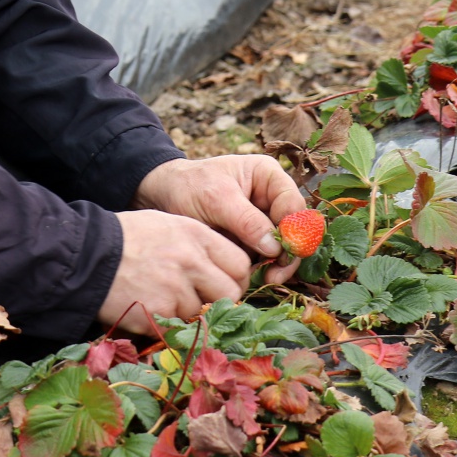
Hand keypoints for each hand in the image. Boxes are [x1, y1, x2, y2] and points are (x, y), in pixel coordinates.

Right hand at [98, 210, 249, 332]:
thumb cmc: (126, 238)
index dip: (235, 277)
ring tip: (161, 296)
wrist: (85, 255)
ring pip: (202, 312)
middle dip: (220, 300)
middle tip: (203, 300)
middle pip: (231, 292)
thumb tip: (220, 269)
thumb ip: (197, 245)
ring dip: (187, 311)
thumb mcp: (167, 225)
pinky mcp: (159, 313)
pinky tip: (147, 305)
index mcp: (197, 235)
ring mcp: (176, 289)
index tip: (225, 283)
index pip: (239, 262)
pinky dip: (165, 321)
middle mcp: (191, 261)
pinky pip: (176, 325)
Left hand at [131, 155, 309, 283]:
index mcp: (268, 176)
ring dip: (276, 266)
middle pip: (294, 230)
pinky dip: (262, 269)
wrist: (163, 196)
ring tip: (262, 280)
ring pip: (282, 248)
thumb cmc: (189, 187)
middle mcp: (271, 197)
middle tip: (274, 276)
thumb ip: (246, 221)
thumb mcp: (216, 199)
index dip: (294, 230)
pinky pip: (265, 258)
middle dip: (288, 254)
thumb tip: (275, 247)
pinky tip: (251, 278)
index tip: (284, 252)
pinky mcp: (252, 240)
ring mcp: (262, 220)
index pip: (293, 205)